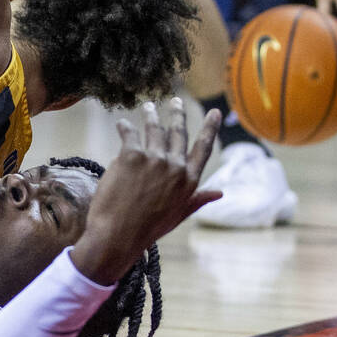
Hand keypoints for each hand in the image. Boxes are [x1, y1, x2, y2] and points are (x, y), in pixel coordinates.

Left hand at [71, 99, 221, 286]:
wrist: (117, 235)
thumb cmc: (146, 229)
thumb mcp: (178, 215)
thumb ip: (197, 199)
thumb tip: (220, 193)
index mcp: (188, 181)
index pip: (203, 148)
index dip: (209, 128)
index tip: (215, 112)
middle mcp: (174, 166)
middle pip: (177, 132)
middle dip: (176, 114)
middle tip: (175, 101)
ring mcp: (153, 158)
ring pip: (153, 129)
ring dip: (151, 115)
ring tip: (148, 107)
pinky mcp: (131, 155)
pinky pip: (129, 133)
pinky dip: (125, 127)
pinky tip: (121, 124)